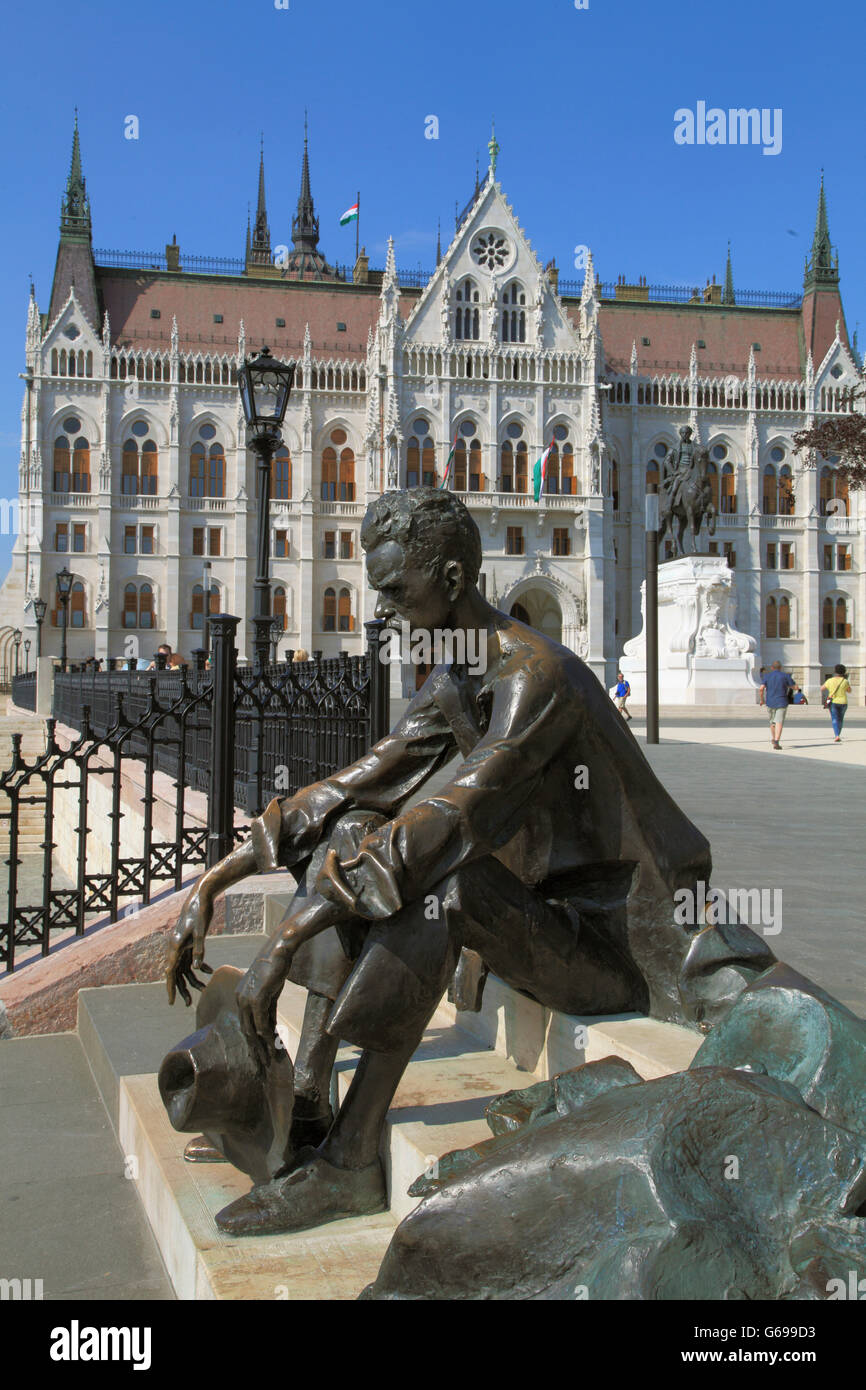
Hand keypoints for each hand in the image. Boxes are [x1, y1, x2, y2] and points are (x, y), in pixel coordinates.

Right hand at [166, 884, 213, 1005]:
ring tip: (203, 989)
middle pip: (176, 973)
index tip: (171, 1002)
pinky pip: (190, 959)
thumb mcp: (201, 932)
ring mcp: (181, 945)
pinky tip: (209, 970)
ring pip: (184, 968)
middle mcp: (175, 948)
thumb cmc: (200, 913)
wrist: (201, 897)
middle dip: (182, 989)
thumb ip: (199, 950)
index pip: (170, 973)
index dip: (170, 988)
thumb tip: (197, 969)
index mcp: (175, 946)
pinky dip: (198, 966)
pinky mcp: (188, 942)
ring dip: (192, 979)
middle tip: (189, 1003)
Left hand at [236, 944, 290, 1071]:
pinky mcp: (258, 998)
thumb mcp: (270, 991)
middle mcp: (240, 999)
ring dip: (261, 1046)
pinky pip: (262, 1022)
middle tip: (261, 1064)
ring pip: (252, 1030)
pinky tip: (273, 1045)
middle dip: (254, 1049)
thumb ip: (267, 1009)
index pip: (244, 1024)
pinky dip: (267, 1035)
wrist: (279, 950)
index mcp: (240, 997)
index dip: (252, 1041)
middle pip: (245, 1031)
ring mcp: (247, 999)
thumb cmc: (275, 967)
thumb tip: (269, 1028)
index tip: (259, 1054)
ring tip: (268, 1060)